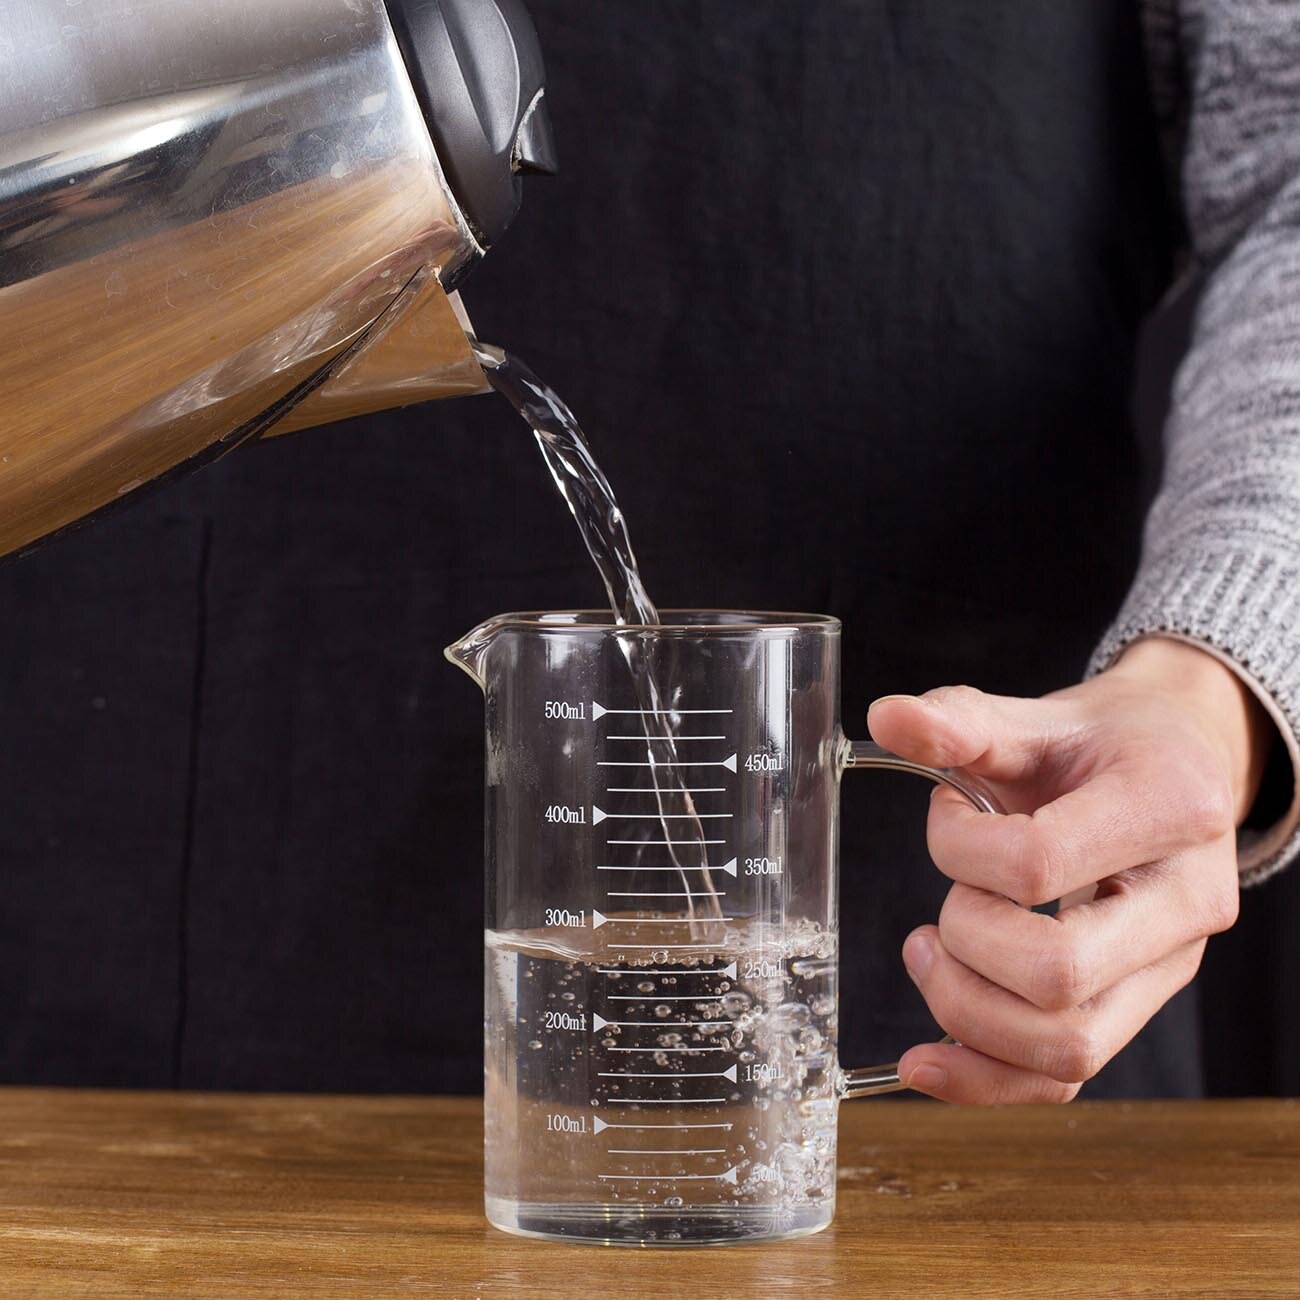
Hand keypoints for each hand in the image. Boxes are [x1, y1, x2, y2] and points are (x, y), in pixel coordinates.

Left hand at [867, 637, 1269, 1103]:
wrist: (1175, 764)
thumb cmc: (1101, 743)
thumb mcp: (1034, 717)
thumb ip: (960, 721)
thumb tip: (886, 716)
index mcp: (1170, 807)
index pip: (1040, 863)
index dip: (961, 849)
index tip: (945, 813)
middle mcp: (1186, 901)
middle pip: (1057, 972)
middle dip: (966, 937)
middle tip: (948, 894)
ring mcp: (1169, 965)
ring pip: (1066, 1046)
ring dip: (966, 1011)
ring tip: (930, 953)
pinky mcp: (1137, 1004)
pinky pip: (1066, 1077)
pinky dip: (986, 1078)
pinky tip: (927, 1059)